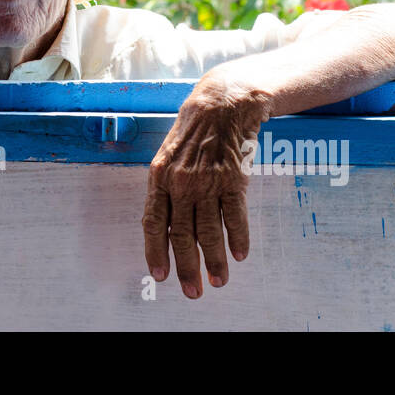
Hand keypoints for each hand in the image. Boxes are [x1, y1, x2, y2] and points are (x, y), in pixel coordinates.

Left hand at [142, 70, 271, 297]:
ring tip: (219, 280)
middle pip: (182, 234)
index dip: (156, 251)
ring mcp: (207, 181)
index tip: (160, 275)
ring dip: (215, 260)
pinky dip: (238, 238)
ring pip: (210, 231)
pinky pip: (235, 216)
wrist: (222, 103)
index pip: (154, 223)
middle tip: (192, 292)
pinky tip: (240, 254)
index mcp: (159, 176)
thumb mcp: (169, 155)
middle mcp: (181, 182)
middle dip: (187, 267)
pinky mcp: (233, 179)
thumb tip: (165, 225)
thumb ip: (166, 188)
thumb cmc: (192, 131)